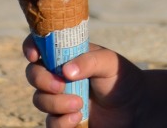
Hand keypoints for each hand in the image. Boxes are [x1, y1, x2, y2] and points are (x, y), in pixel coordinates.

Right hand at [23, 36, 146, 127]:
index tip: (34, 55)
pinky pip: (51, 123)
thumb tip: (65, 70)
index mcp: (66, 55)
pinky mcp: (63, 120)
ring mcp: (59, 98)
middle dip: (42, 80)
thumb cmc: (121, 78)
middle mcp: (58, 75)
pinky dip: (61, 122)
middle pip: (33, 74)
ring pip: (39, 100)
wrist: (135, 107)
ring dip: (55, 103)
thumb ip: (89, 61)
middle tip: (60, 85)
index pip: (40, 46)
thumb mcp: (109, 62)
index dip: (31, 47)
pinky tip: (78, 118)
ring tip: (79, 105)